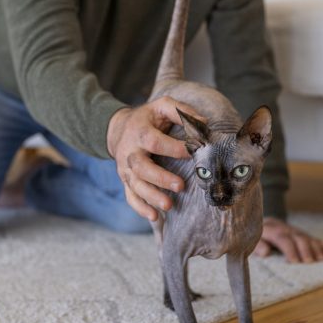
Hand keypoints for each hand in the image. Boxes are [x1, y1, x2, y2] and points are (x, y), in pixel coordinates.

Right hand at [107, 97, 202, 221]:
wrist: (117, 129)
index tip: (194, 152)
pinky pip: (130, 196)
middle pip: (141, 167)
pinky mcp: (125, 180)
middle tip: (180, 186)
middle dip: (160, 178)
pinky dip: (140, 208)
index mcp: (139, 132)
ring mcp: (125, 169)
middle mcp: (130, 152)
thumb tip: (204, 124)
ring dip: (152, 197)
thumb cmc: (148, 118)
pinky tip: (155, 217)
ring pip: (136, 185)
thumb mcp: (162, 106)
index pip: (154, 142)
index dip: (174, 148)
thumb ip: (181, 112)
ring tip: (169, 206)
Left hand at [253, 217, 322, 262]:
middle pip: (297, 237)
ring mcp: (294, 230)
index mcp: (271, 229)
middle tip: (309, 262)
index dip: (289, 249)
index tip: (295, 261)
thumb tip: (265, 253)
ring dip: (315, 248)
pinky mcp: (300, 233)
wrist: (260, 222)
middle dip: (305, 249)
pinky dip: (321, 246)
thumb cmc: (254, 237)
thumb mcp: (251, 241)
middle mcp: (284, 228)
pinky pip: (312, 238)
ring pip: (306, 237)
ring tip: (321, 260)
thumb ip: (257, 246)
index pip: (282, 238)